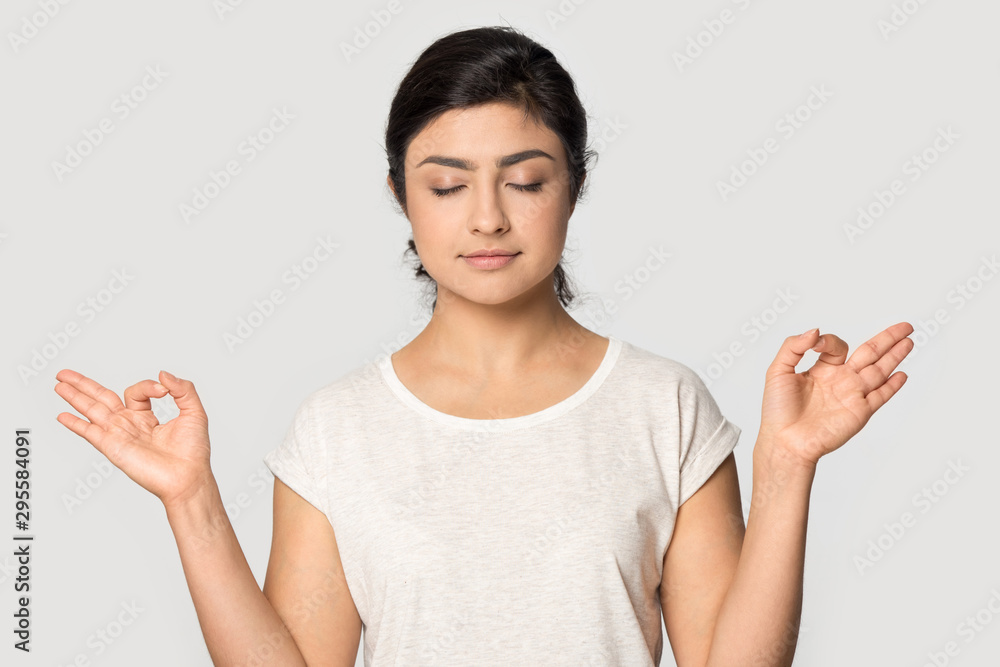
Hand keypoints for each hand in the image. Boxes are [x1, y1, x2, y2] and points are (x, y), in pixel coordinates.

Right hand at [54, 369, 213, 509]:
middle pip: (101, 398)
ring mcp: (119, 435)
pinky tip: (62, 415)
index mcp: (147, 417)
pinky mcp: (112, 446)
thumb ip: (182, 389)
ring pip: (91, 410)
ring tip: (59, 384)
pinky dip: (75, 424)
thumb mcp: (194, 412)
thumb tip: (163, 374)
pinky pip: (89, 432)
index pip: (135, 392)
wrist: (187, 476)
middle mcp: (129, 425)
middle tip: (65, 373)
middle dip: (83, 384)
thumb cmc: (193, 451)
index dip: (148, 386)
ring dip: (74, 397)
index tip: (163, 390)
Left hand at [758, 322, 913, 466]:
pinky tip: (902, 374)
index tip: (817, 344)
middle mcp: (840, 380)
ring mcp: (852, 395)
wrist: (785, 440)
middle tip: (906, 326)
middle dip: (887, 339)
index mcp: (821, 370)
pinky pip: (881, 396)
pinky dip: (893, 385)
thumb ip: (794, 346)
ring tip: (909, 341)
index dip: (829, 340)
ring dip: (895, 356)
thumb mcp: (778, 371)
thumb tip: (815, 331)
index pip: (837, 347)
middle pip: (869, 354)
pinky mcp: (860, 412)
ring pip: (879, 371)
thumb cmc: (777, 410)